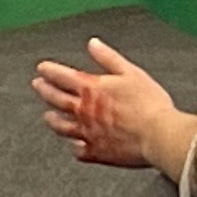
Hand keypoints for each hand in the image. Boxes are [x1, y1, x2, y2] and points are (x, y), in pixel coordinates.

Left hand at [32, 37, 190, 173]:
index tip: (41, 68)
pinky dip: (75, 148)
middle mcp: (83, 111)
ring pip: (61, 127)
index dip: (49, 70)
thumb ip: (108, 58)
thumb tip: (93, 44)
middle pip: (56, 99)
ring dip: (52, 120)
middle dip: (44, 90)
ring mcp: (87, 133)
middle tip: (38, 85)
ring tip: (48, 116)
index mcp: (91, 89)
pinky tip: (75, 146)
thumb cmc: (149, 104)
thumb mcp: (130, 72)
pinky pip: (79, 151)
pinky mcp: (97, 152)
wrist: (158, 134)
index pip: (62, 76)